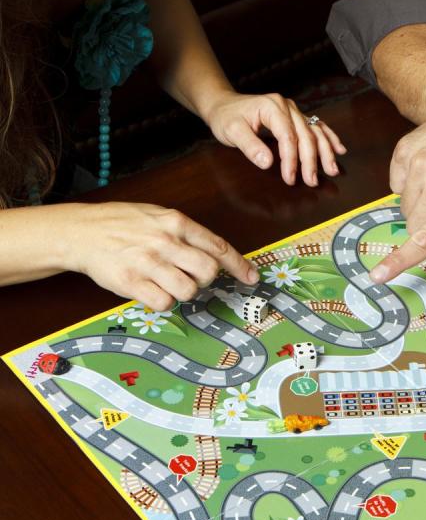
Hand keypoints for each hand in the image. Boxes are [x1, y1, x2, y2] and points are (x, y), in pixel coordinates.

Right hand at [61, 202, 258, 309]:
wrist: (80, 231)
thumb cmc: (121, 224)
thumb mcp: (157, 216)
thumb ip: (186, 233)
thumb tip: (216, 254)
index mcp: (176, 222)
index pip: (219, 247)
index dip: (240, 266)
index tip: (251, 277)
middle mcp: (165, 241)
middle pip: (208, 272)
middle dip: (206, 280)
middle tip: (191, 277)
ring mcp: (148, 262)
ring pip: (189, 290)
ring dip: (183, 292)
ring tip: (166, 282)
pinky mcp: (131, 282)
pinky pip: (164, 303)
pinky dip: (163, 301)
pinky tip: (152, 290)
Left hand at [203, 91, 346, 185]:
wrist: (223, 104)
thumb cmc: (226, 116)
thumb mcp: (231, 131)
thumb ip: (249, 146)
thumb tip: (268, 163)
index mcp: (272, 107)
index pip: (288, 136)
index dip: (291, 159)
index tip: (290, 179)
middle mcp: (287, 106)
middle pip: (306, 135)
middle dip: (311, 160)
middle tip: (312, 181)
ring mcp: (294, 110)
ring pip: (316, 131)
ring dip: (325, 152)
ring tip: (332, 170)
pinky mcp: (296, 116)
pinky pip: (317, 126)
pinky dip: (329, 138)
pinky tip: (339, 149)